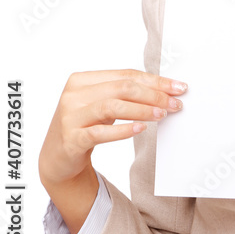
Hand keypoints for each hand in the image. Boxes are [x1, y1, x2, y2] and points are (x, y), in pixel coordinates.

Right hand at [39, 69, 187, 233]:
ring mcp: (70, 117)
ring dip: (142, 110)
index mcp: (82, 79)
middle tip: (174, 103)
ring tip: (162, 115)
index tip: (178, 87)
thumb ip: (123, 93)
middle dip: (153, 94)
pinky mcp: (71, 139)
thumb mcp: (101, 105)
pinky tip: (141, 129)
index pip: (125, 75)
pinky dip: (123, 130)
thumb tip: (164, 90)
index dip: (154, 80)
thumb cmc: (85, 125)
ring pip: (112, 106)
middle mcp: (73, 95)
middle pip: (121, 88)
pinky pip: (100, 133)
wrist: (57, 158)